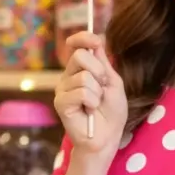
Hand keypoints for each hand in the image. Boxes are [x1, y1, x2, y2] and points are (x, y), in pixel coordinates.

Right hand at [54, 32, 127, 155]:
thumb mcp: (113, 82)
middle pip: (80, 56)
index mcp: (80, 69)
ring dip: (97, 92)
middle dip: (99, 71)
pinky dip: (92, 101)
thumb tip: (97, 39)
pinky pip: (80, 92)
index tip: (95, 41)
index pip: (77, 45)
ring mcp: (62, 89)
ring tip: (96, 104)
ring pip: (83, 76)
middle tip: (102, 88)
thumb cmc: (112, 112)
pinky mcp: (61, 103)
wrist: (108, 136)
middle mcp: (68, 76)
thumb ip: (103, 62)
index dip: (84, 38)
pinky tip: (90, 111)